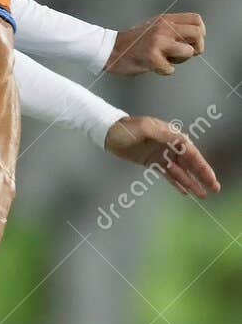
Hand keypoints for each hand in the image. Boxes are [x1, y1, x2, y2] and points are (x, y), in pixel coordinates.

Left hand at [104, 114, 219, 197]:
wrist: (109, 132)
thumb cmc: (126, 128)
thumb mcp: (145, 128)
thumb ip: (163, 135)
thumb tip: (181, 141)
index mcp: (171, 135)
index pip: (190, 153)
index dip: (201, 166)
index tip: (210, 177)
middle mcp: (170, 145)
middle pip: (190, 163)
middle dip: (203, 176)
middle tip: (215, 188)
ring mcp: (162, 154)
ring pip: (180, 171)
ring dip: (192, 182)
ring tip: (203, 195)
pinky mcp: (152, 162)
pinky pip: (168, 175)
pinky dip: (177, 183)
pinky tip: (186, 192)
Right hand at [105, 12, 204, 76]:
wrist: (110, 49)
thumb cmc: (134, 42)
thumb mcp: (154, 27)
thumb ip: (173, 29)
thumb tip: (194, 40)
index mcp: (166, 20)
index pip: (196, 20)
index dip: (200, 33)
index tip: (192, 43)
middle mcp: (164, 28)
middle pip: (197, 35)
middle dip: (197, 48)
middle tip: (185, 55)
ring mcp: (157, 42)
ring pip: (188, 52)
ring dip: (181, 60)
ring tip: (168, 60)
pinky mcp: (151, 57)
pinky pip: (170, 69)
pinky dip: (165, 71)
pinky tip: (154, 67)